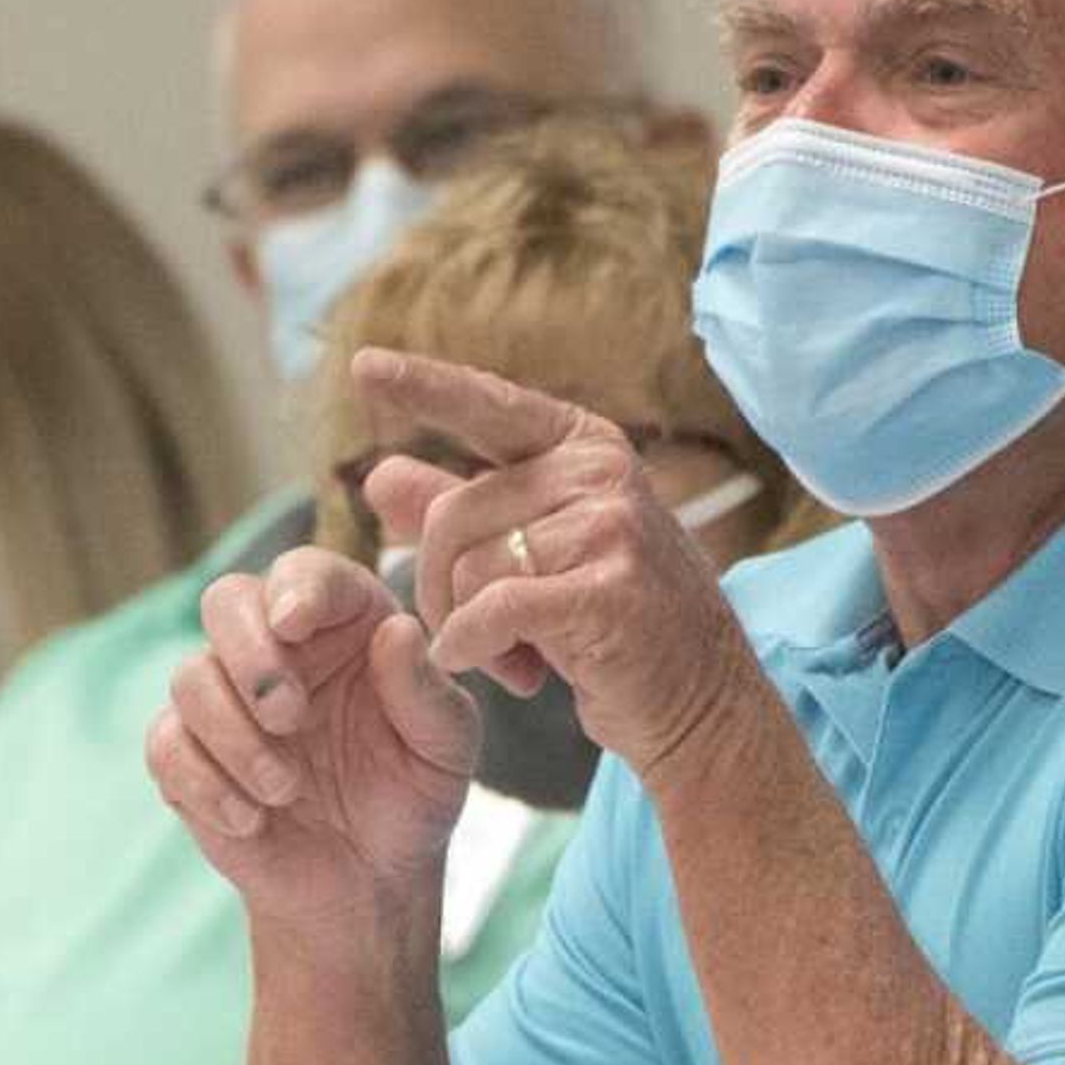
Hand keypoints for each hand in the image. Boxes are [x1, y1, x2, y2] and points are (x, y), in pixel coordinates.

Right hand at [147, 525, 479, 930]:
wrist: (366, 881)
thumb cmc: (411, 797)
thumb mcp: (444, 750)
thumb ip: (426, 692)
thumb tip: (397, 632)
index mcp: (342, 624)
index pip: (304, 574)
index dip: (295, 588)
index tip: (295, 622)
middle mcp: (276, 648)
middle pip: (225, 601)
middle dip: (249, 655)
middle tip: (289, 717)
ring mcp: (225, 699)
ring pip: (190, 678)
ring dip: (234, 736)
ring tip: (285, 790)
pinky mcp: (188, 754)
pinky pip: (166, 746)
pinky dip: (205, 784)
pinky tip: (250, 821)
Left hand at [355, 348, 756, 784]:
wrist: (701, 698)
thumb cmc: (613, 622)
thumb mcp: (533, 554)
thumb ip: (459, 509)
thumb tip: (378, 475)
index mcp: (582, 447)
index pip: (487, 405)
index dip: (423, 386)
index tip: (363, 366)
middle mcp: (599, 472)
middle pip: (452, 513)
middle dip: (439, 586)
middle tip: (472, 632)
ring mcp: (611, 526)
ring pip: (471, 566)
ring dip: (468, 628)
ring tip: (515, 659)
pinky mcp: (609, 589)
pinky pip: (495, 608)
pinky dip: (475, 645)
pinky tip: (503, 673)